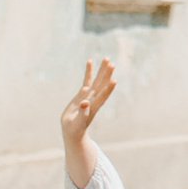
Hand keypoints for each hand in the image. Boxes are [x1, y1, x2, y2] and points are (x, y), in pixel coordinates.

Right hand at [60, 59, 116, 187]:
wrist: (73, 129)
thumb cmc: (75, 128)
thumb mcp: (77, 123)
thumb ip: (82, 113)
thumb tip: (85, 102)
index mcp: (93, 107)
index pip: (102, 97)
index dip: (108, 90)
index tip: (114, 81)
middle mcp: (94, 99)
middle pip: (102, 85)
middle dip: (106, 75)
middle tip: (112, 64)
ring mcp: (90, 95)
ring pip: (97, 80)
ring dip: (102, 70)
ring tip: (106, 58)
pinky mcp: (83, 93)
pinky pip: (87, 80)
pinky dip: (89, 71)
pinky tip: (89, 61)